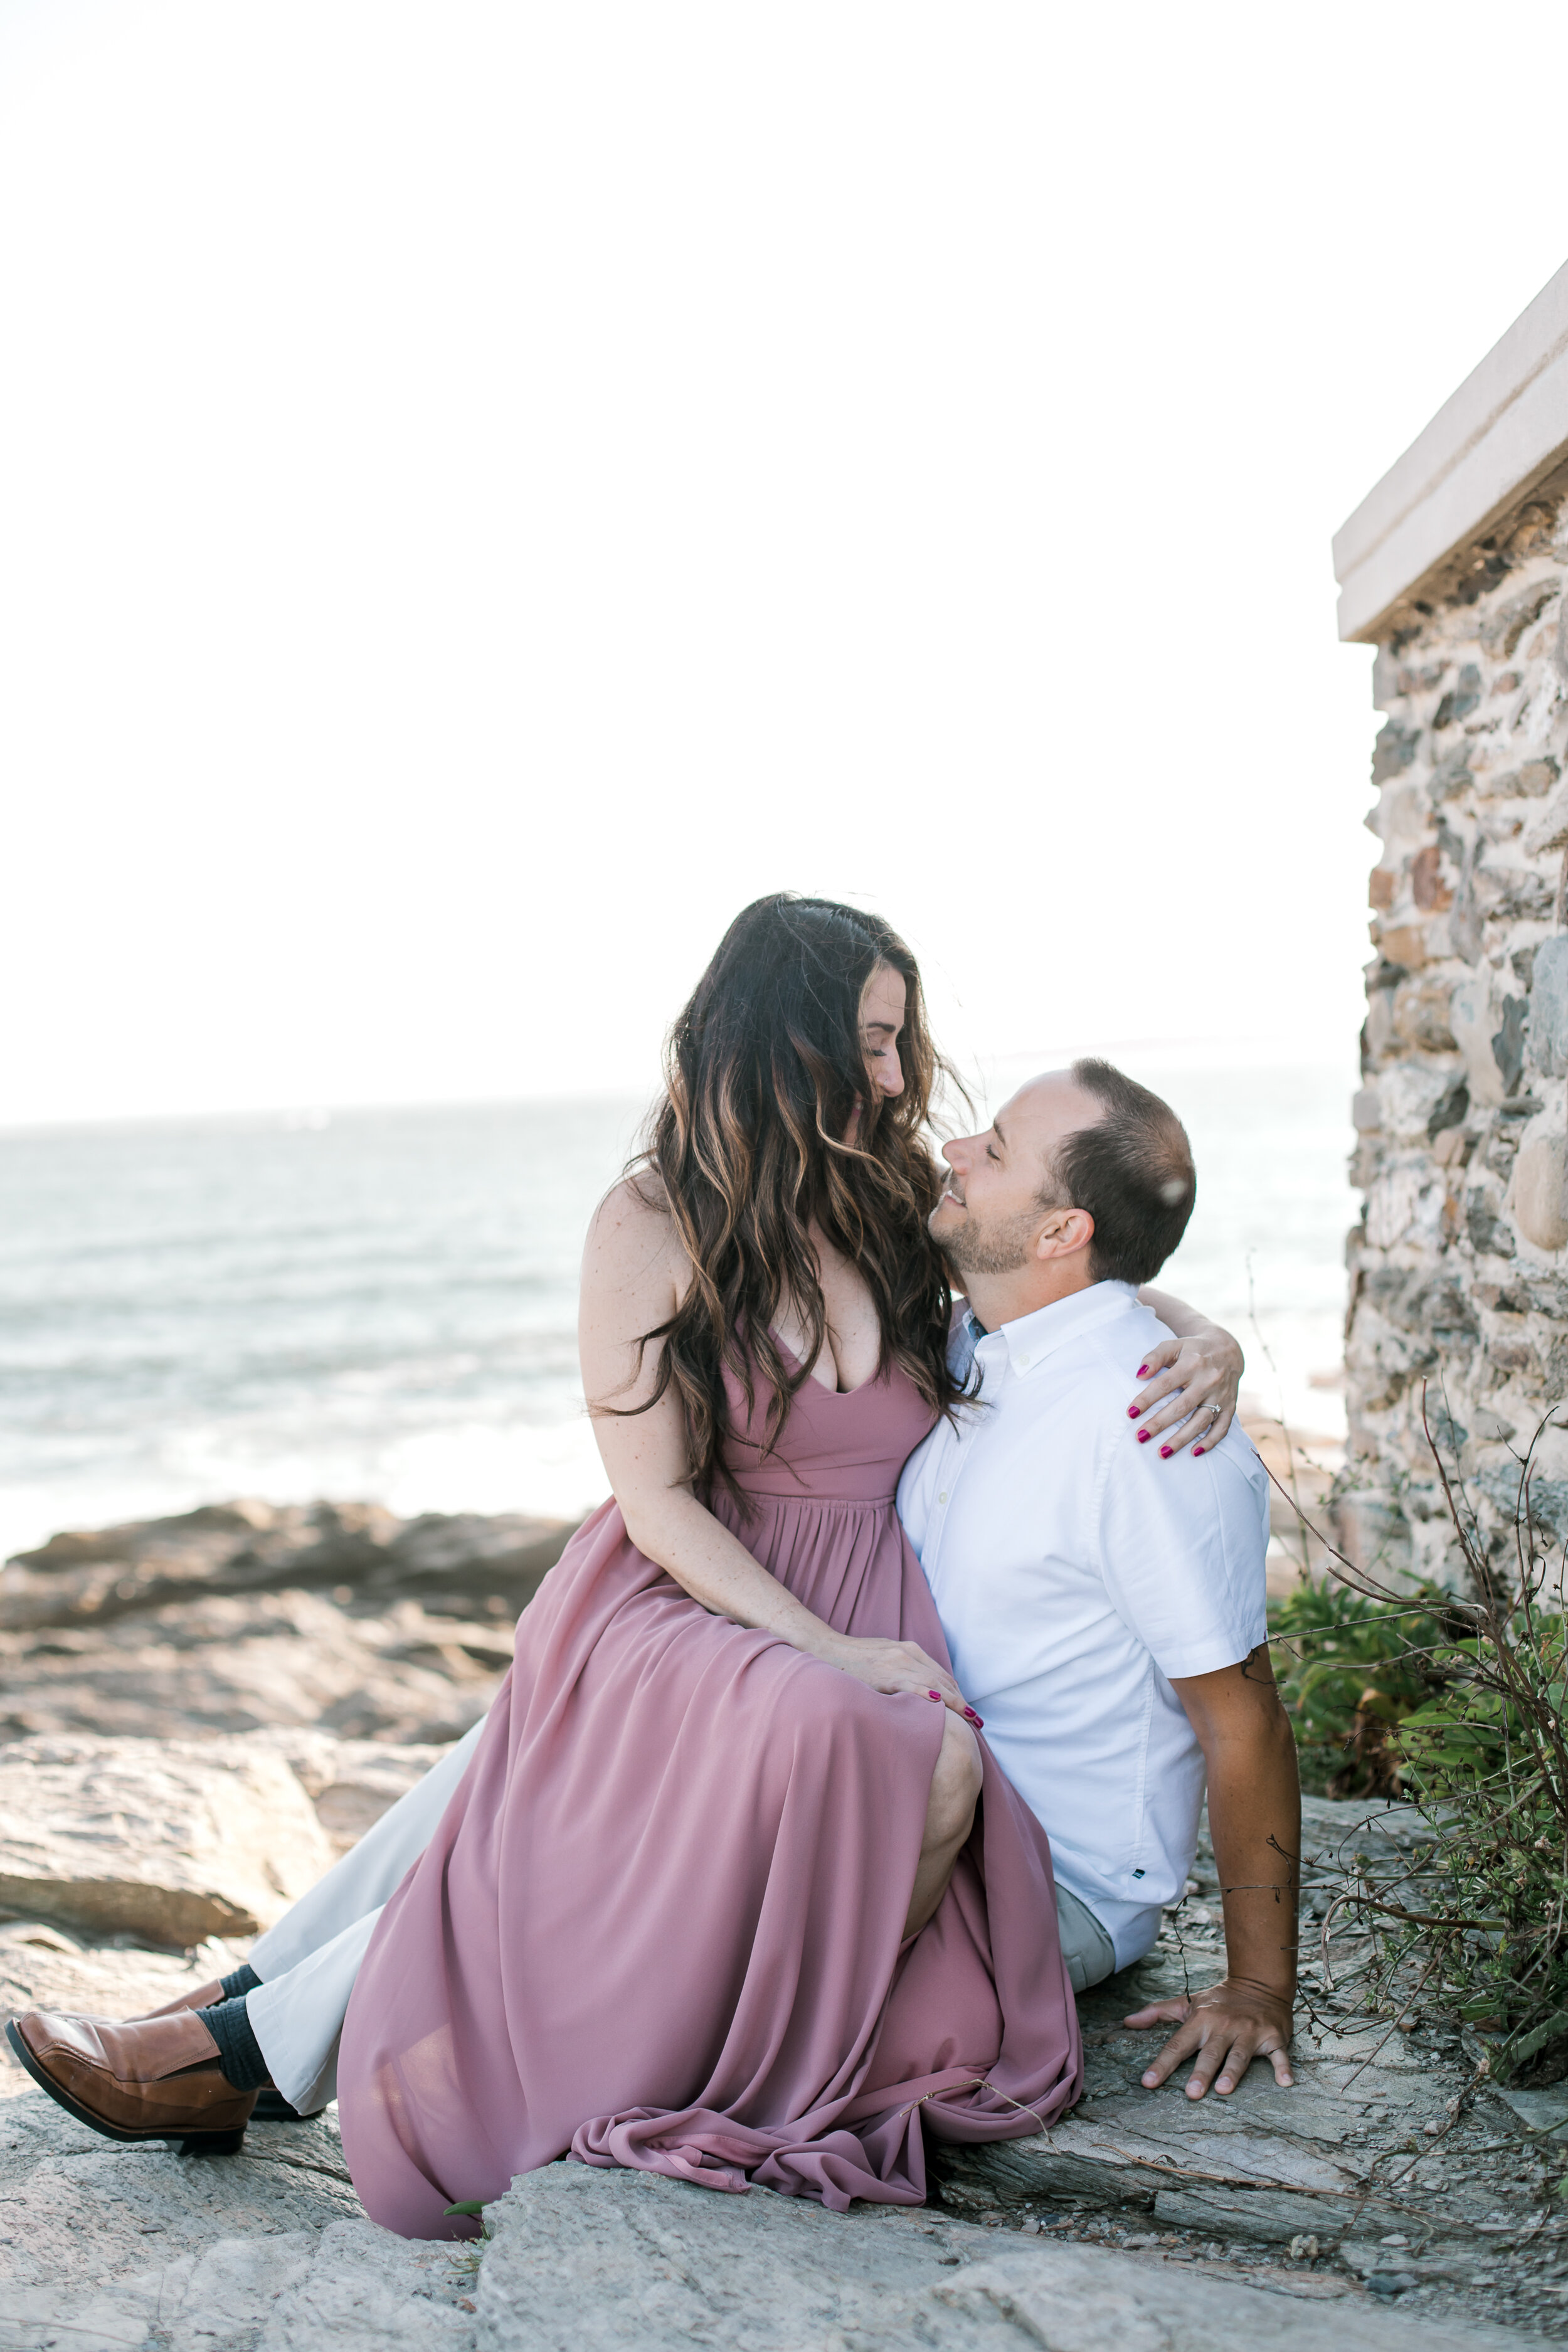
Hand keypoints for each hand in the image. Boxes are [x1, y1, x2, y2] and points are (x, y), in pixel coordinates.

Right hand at [823, 1634, 981, 1725]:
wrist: (825, 1649)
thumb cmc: (852, 1660)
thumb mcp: (883, 1661)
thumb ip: (901, 1672)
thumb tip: (917, 1694)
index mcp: (909, 1650)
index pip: (941, 1675)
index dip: (956, 1693)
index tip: (967, 1711)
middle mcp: (907, 1653)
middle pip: (943, 1680)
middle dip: (961, 1701)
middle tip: (977, 1721)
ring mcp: (896, 1661)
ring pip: (933, 1683)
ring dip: (954, 1702)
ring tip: (969, 1718)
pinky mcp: (884, 1672)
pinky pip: (911, 1684)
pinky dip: (927, 1693)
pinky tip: (940, 1703)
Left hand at [1123, 1977, 1293, 2097]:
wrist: (1259, 1984)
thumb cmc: (1219, 2001)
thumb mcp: (1188, 2003)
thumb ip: (1158, 2013)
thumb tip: (1127, 2021)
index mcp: (1201, 2021)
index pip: (1177, 2045)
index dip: (1162, 2065)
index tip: (1148, 2083)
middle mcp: (1224, 2027)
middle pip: (1210, 2053)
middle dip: (1201, 2072)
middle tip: (1192, 2094)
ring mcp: (1249, 2032)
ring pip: (1240, 2054)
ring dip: (1233, 2071)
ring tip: (1224, 2090)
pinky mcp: (1273, 2038)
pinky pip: (1278, 2055)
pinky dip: (1283, 2068)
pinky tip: (1285, 2083)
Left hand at [1128, 1324, 1241, 1457]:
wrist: (1228, 1349)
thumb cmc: (1192, 1350)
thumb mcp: (1173, 1346)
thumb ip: (1155, 1357)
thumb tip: (1139, 1374)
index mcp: (1192, 1364)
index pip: (1165, 1384)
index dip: (1147, 1399)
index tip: (1130, 1413)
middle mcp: (1209, 1380)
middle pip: (1182, 1407)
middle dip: (1160, 1424)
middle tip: (1140, 1437)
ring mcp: (1221, 1395)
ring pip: (1201, 1421)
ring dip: (1181, 1439)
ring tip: (1162, 1453)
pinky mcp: (1231, 1406)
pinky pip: (1222, 1428)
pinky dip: (1210, 1442)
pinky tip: (1194, 1453)